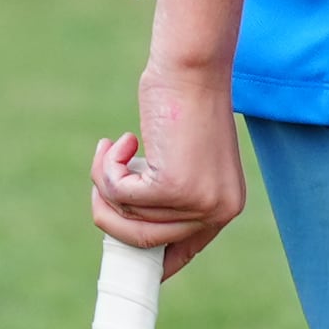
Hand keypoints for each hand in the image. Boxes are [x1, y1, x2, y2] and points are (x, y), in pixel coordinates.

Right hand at [93, 66, 246, 273]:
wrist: (192, 66)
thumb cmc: (182, 104)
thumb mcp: (183, 157)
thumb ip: (169, 193)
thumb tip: (130, 230)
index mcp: (225, 207)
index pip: (182, 254)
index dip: (147, 261)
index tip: (119, 256)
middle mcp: (218, 211)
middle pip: (143, 241)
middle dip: (110, 213)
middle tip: (102, 179)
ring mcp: (198, 202)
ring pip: (126, 217)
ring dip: (106, 182)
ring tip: (112, 150)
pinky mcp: (173, 187)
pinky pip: (119, 195)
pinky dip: (107, 169)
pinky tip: (121, 140)